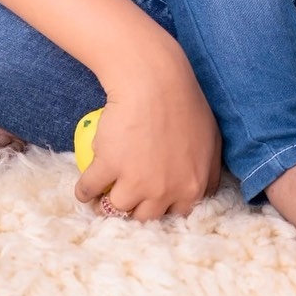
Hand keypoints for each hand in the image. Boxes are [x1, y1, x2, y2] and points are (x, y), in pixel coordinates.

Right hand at [74, 48, 221, 220]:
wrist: (154, 78)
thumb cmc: (185, 101)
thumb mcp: (211, 138)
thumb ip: (209, 169)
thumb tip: (204, 189)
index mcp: (193, 186)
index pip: (178, 214)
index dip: (164, 207)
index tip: (154, 200)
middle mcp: (165, 191)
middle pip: (146, 217)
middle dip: (135, 212)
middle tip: (126, 198)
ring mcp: (135, 182)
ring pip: (117, 209)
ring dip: (107, 206)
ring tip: (101, 198)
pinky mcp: (108, 168)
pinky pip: (89, 190)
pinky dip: (84, 191)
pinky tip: (84, 189)